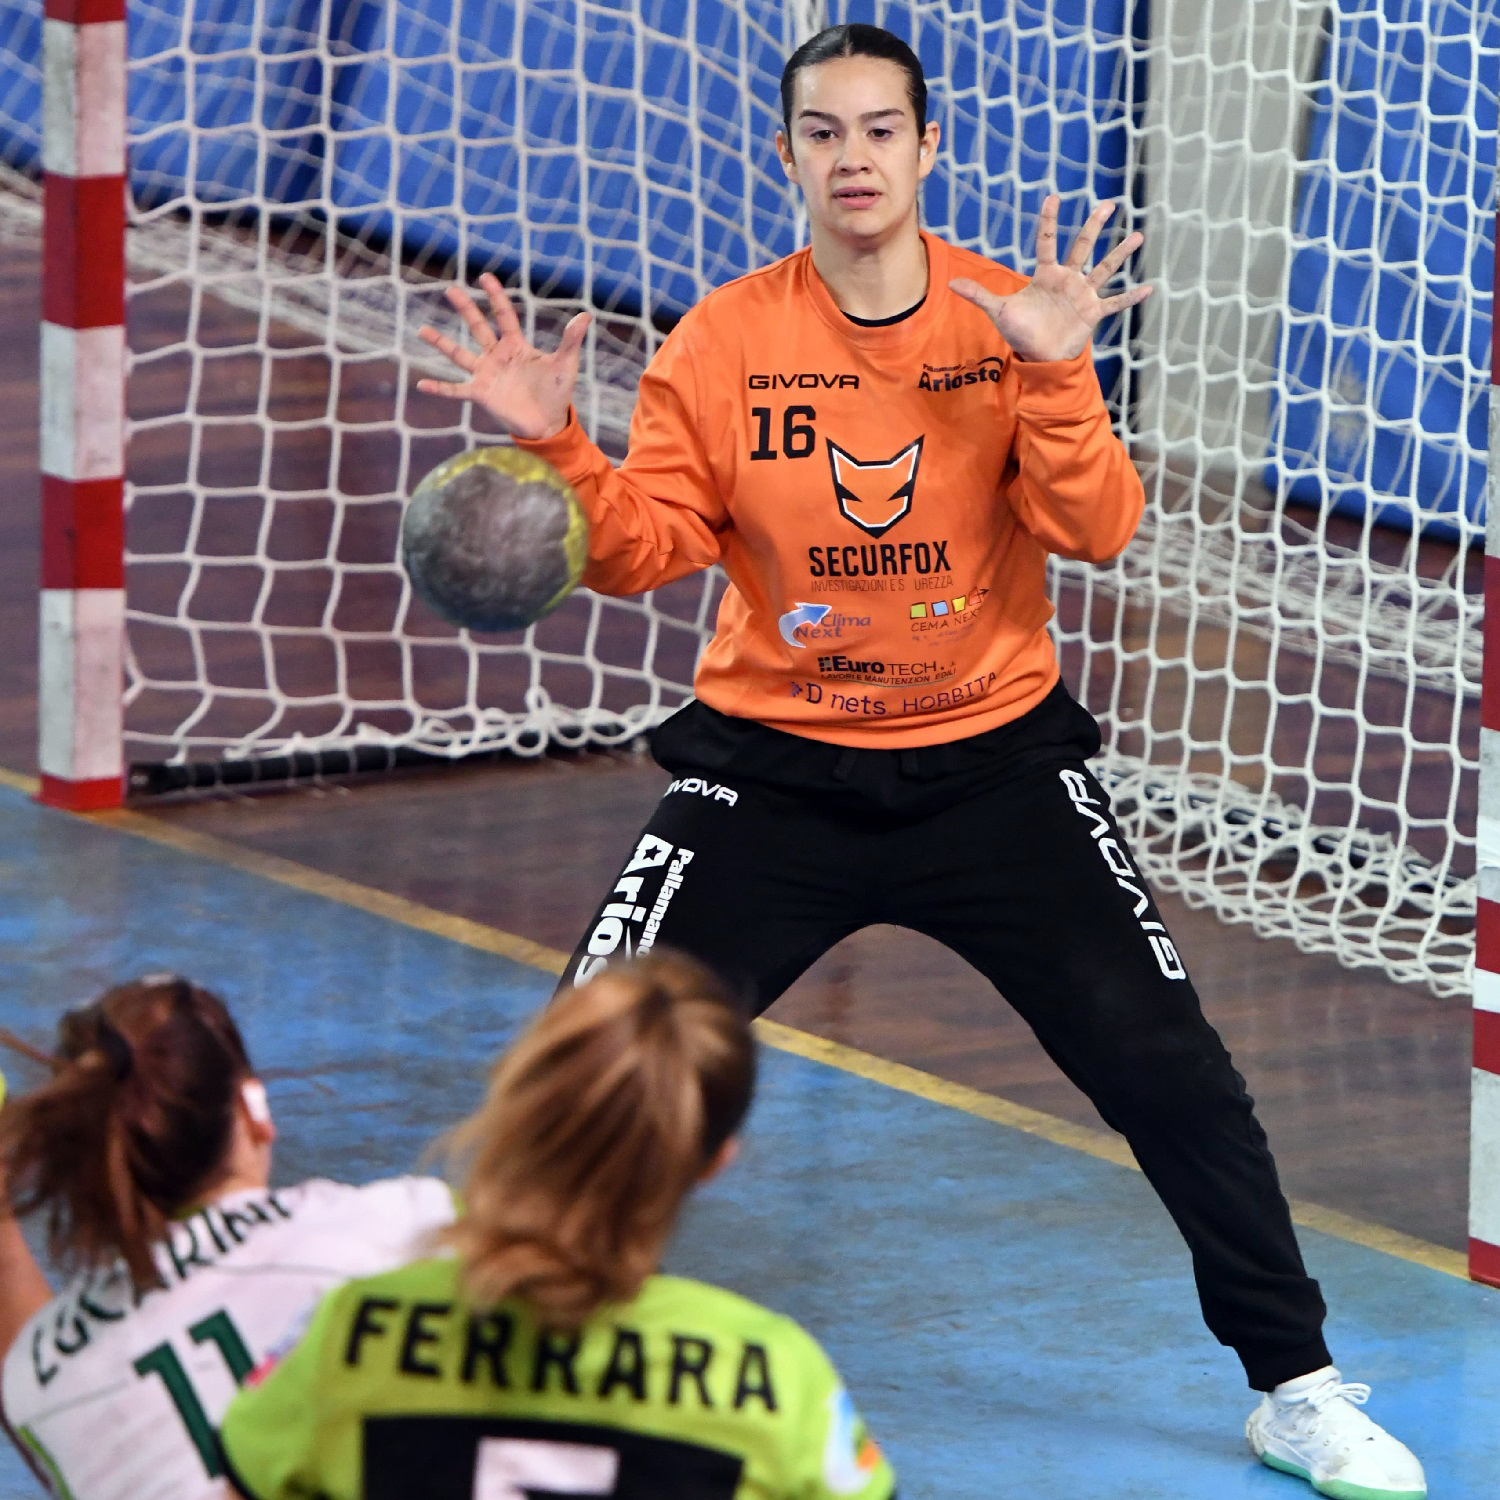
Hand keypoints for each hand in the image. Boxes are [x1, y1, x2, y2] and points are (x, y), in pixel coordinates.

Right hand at [416, 273, 590, 440]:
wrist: (548, 424)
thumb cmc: (556, 393)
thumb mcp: (565, 364)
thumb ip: (571, 340)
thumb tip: (586, 315)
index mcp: (516, 345)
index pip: (503, 315)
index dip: (495, 296)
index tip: (485, 276)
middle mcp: (497, 356)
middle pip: (477, 327)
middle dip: (465, 309)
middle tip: (450, 290)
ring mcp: (486, 374)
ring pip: (459, 354)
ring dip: (441, 343)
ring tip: (422, 330)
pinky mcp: (481, 394)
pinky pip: (456, 390)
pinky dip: (439, 388)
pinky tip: (421, 384)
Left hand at [950, 196, 1149, 362]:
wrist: (1039, 357)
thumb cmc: (1020, 332)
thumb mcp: (999, 311)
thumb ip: (978, 295)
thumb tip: (949, 283)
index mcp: (1046, 275)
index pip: (1047, 241)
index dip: (1049, 220)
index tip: (1053, 197)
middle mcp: (1068, 279)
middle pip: (1082, 246)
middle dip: (1094, 226)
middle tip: (1108, 203)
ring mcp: (1083, 295)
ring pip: (1104, 268)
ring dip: (1120, 254)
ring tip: (1137, 236)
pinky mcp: (1093, 314)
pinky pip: (1115, 304)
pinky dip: (1130, 298)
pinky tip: (1149, 288)